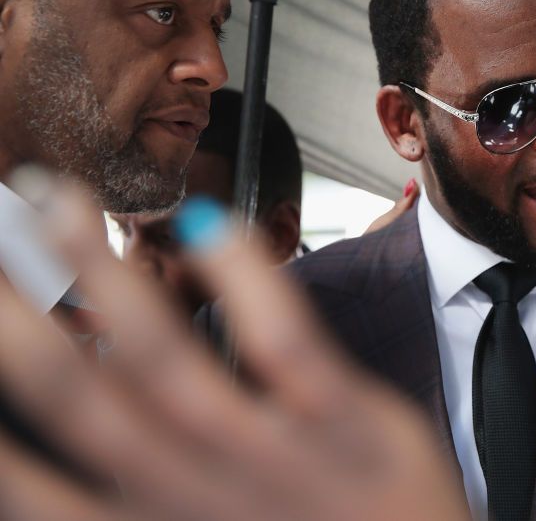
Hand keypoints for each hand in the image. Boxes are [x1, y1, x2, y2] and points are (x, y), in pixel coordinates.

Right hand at [0, 182, 466, 519]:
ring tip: (59, 202)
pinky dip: (243, 279)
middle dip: (14, 316)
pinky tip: (210, 223)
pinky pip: (284, 344)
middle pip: (77, 397)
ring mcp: (269, 457)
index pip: (32, 485)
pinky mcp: (344, 424)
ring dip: (100, 274)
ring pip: (162, 360)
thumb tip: (64, 466)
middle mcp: (190, 495)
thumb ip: (140, 505)